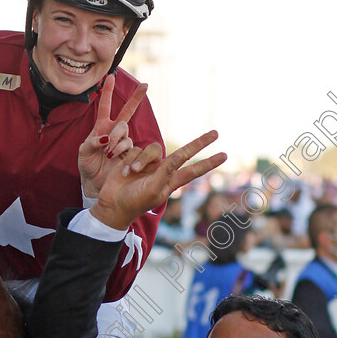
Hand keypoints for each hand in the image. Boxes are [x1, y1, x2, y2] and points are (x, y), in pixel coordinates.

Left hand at [79, 75, 160, 198]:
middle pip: (127, 112)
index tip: (111, 76)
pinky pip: (130, 148)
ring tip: (107, 152)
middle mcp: (114, 132)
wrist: (94, 183)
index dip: (108, 92)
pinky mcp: (130, 154)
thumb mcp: (83, 153)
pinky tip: (116, 159)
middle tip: (145, 86)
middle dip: (136, 98)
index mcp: (101, 127)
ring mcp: (123, 143)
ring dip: (117, 140)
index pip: (105, 106)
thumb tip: (104, 138)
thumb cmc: (87, 166)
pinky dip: (122, 152)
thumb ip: (91, 143)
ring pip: (125, 133)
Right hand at [92, 130, 225, 229]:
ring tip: (131, 173)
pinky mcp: (134, 159)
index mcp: (170, 182)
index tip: (224, 156)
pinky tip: (123, 173)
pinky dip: (129, 161)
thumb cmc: (135, 202)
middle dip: (199, 143)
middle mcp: (162, 171)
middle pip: (183, 153)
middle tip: (216, 133)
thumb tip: (178, 158)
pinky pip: (136, 150)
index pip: (193, 170)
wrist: (112, 205)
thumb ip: (166, 172)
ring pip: (152, 149)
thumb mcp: (154, 190)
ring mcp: (149, 165)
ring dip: (141, 160)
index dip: (208, 162)